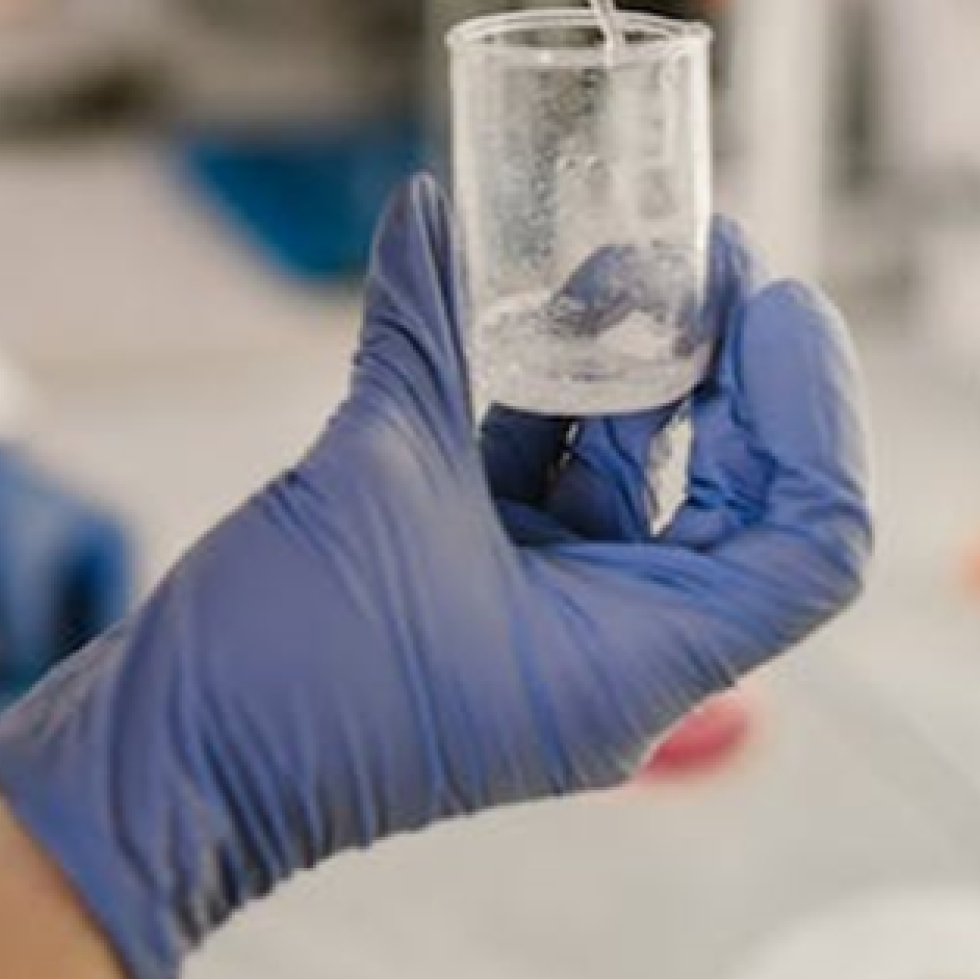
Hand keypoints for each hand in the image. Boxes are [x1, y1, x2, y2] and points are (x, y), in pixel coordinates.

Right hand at [0, 178, 871, 978]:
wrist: (166, 769)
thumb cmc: (283, 669)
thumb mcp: (376, 477)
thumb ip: (424, 330)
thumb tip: (434, 210)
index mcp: (636, 663)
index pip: (806, 541)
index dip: (813, 408)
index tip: (765, 293)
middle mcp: (614, 656)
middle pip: (738, 505)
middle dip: (729, 373)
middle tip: (698, 254)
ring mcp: (549, 632)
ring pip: (638, 493)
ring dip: (633, 381)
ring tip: (605, 266)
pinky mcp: (482, 605)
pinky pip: (550, 499)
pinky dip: (546, 413)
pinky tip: (519, 320)